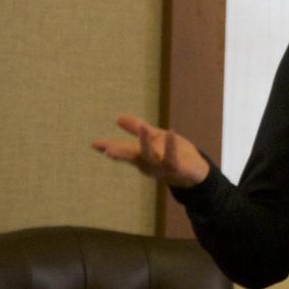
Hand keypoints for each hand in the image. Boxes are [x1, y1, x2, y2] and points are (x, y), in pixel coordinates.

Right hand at [92, 114, 209, 188]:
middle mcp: (147, 163)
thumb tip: (118, 117)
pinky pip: (172, 156)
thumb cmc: (172, 153)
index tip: (94, 144)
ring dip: (146, 142)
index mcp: (140, 155)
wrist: (194, 171)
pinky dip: (171, 145)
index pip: (122, 149)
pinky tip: (171, 132)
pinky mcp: (176, 167)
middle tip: (108, 151)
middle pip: (131, 157)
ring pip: (150, 155)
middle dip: (120, 153)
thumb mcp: (154, 138)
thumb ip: (136, 128)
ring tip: (143, 127)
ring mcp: (161, 166)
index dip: (108, 146)